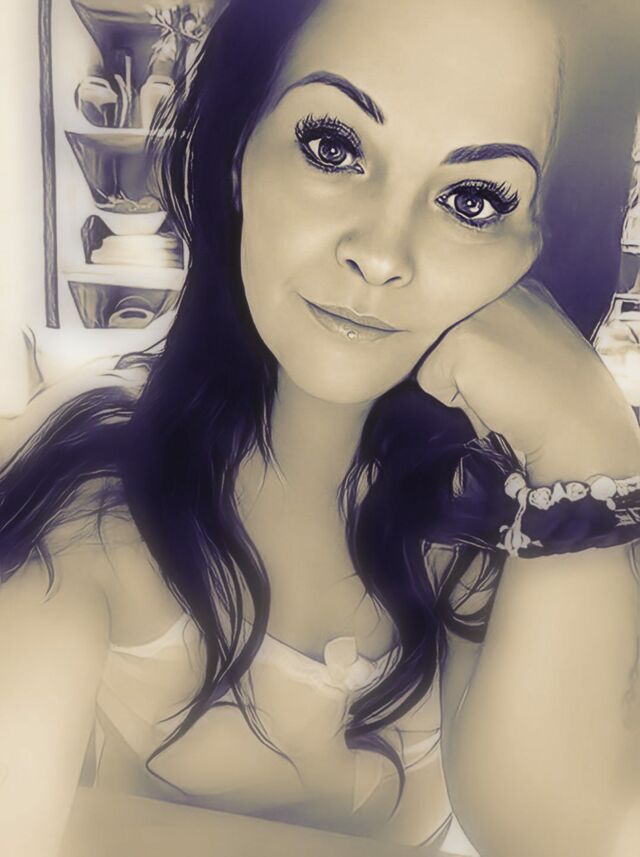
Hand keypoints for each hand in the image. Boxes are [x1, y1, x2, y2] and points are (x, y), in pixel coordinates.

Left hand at [417, 280, 639, 483]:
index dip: (478, 357)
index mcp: (514, 285)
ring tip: (502, 390)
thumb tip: (445, 348)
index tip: (513, 370)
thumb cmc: (554, 393)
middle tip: (509, 382)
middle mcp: (493, 289)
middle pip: (442, 336)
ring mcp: (476, 312)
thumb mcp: (528, 340)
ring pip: (433, 357)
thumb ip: (492, 331)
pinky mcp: (460, 343)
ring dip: (460, 385)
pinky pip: (430, 380)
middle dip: (465, 368)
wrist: (576, 422)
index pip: (460, 320)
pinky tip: (494, 398)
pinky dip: (456, 401)